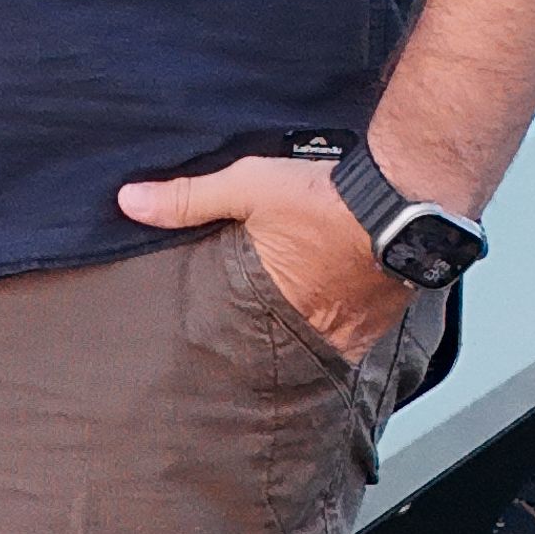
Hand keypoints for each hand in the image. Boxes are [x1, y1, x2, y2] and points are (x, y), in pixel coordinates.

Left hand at [113, 146, 403, 360]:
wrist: (403, 197)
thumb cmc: (328, 197)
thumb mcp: (247, 188)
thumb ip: (188, 198)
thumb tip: (131, 202)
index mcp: (275, 305)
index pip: (240, 337)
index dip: (229, 335)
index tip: (220, 335)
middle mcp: (318, 328)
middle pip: (284, 345)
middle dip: (272, 338)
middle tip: (260, 330)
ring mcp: (358, 329)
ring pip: (325, 343)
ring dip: (312, 331)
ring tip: (302, 315)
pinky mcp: (388, 317)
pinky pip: (363, 332)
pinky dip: (351, 321)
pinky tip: (345, 303)